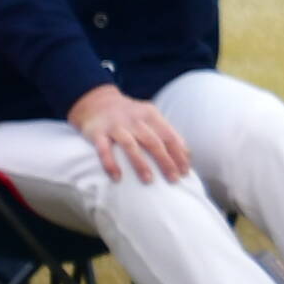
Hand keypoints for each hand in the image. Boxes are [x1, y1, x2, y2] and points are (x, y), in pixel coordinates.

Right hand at [68, 82, 192, 183]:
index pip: (169, 136)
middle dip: (166, 161)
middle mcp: (134, 119)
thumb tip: (186, 154)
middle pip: (154, 142)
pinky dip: (111, 164)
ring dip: (141, 164)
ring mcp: (115, 126)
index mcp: (150, 115)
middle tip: (174, 179)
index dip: (179, 154)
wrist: (97, 102)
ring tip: (149, 180)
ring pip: (131, 145)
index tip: (185, 171)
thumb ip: (166, 132)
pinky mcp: (97, 133)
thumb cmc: (130, 115)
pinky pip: (104, 150)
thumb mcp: (150, 117)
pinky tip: (117, 177)